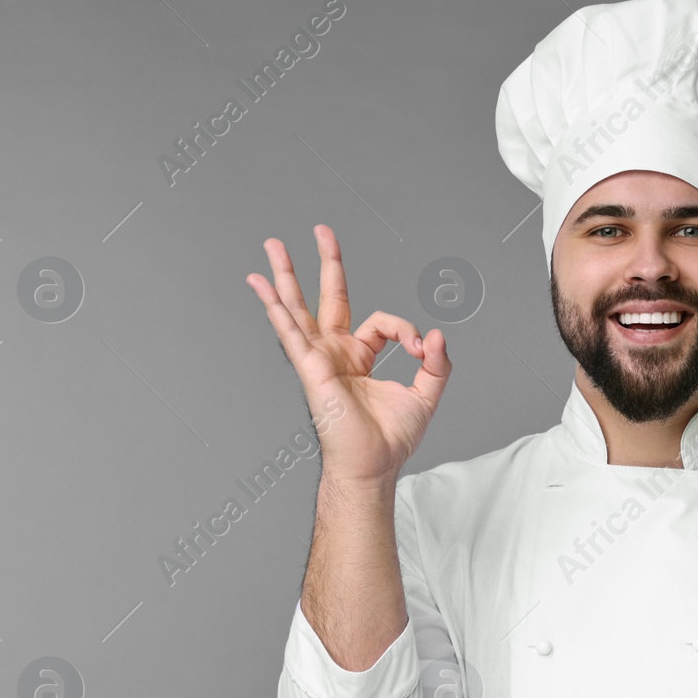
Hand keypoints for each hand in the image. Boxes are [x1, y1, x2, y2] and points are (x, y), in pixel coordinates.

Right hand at [248, 225, 450, 485]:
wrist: (373, 466)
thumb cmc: (391, 438)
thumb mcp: (426, 394)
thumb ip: (436, 363)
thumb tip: (435, 334)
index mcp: (359, 356)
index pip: (381, 323)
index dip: (404, 329)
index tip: (420, 349)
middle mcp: (335, 353)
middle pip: (326, 298)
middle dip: (324, 263)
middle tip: (321, 230)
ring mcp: (319, 359)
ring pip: (298, 308)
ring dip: (285, 276)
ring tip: (273, 246)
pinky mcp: (310, 370)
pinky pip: (290, 334)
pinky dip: (277, 309)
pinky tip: (262, 288)